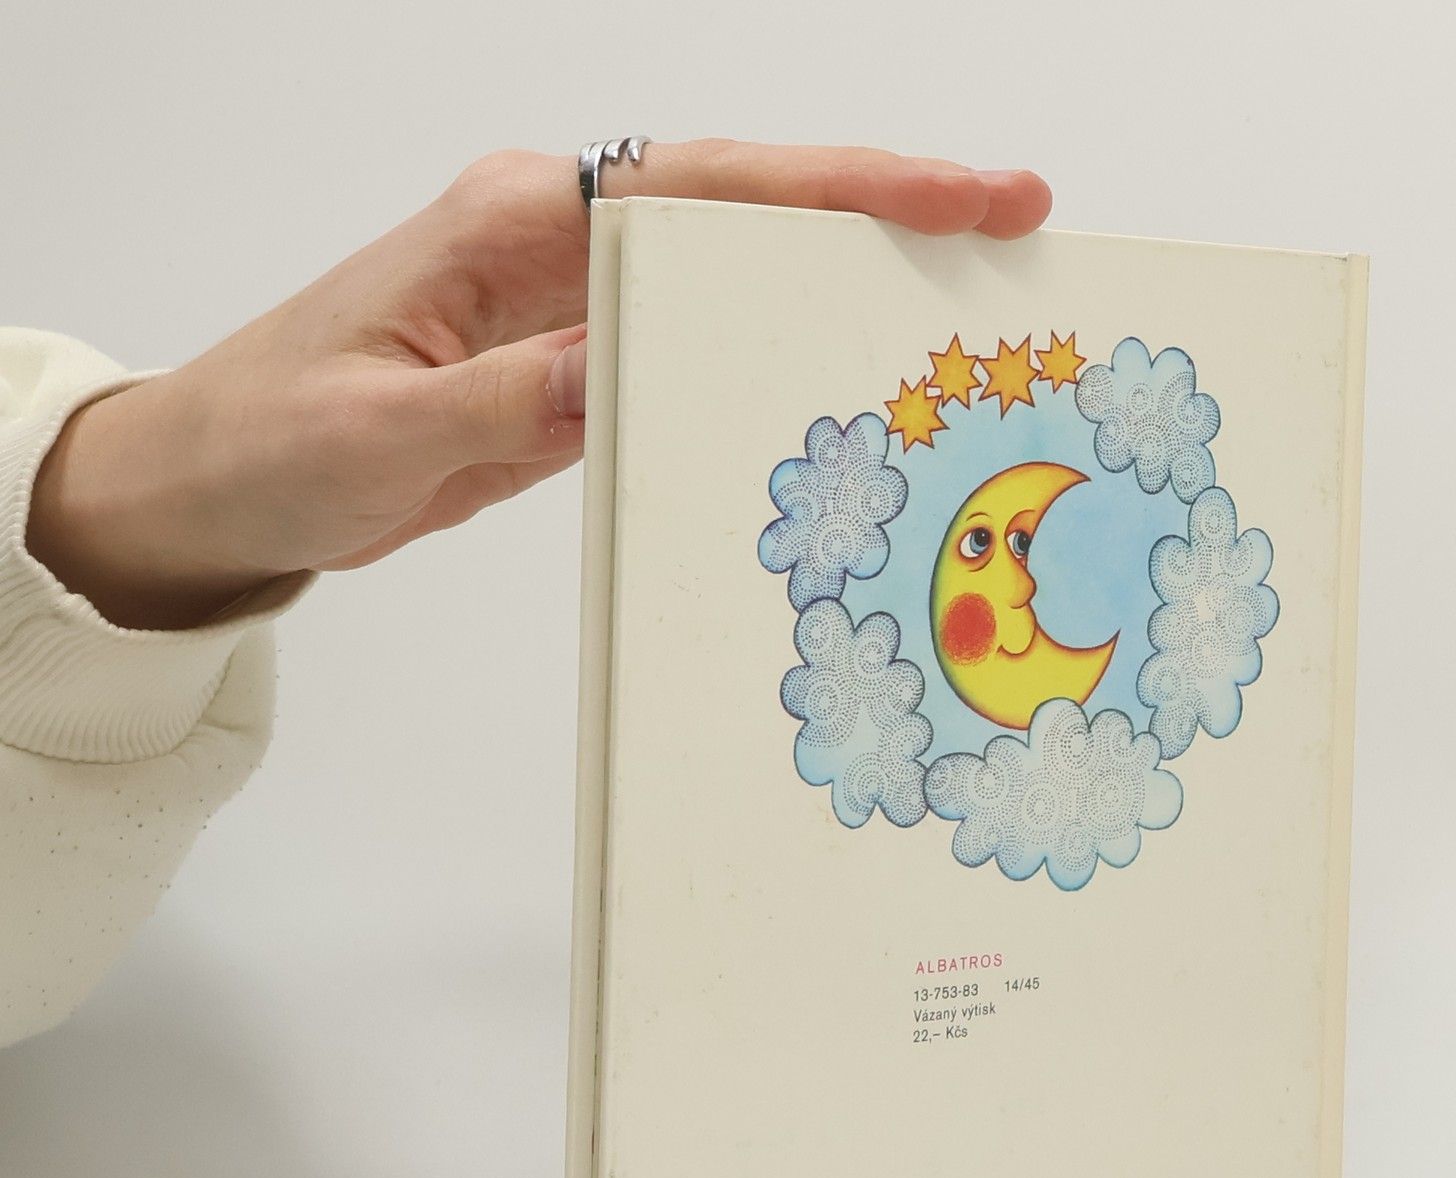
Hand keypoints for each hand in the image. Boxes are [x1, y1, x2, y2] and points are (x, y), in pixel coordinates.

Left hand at [25, 143, 1050, 629]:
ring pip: (735, 277)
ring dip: (843, 285)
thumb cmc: (272, 444)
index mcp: (514, 225)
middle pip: (748, 209)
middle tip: (1013, 231)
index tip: (959, 196)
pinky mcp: (571, 370)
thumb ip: (509, 397)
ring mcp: (570, 306)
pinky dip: (772, 361)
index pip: (706, 188)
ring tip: (960, 317)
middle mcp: (555, 245)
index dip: (842, 186)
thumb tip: (622, 363)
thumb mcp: (383, 433)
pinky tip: (840, 388)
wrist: (215, 487)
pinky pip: (695, 350)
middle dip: (883, 212)